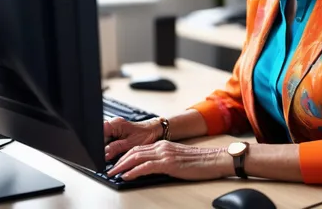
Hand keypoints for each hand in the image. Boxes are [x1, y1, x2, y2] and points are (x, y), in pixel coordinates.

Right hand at [104, 117, 161, 160]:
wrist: (155, 131)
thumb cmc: (146, 135)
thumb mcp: (130, 144)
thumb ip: (116, 148)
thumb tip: (104, 153)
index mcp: (116, 124)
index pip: (99, 132)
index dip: (97, 143)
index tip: (99, 153)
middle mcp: (114, 124)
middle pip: (100, 137)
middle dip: (101, 147)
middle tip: (108, 156)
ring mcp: (115, 128)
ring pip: (104, 140)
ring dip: (107, 148)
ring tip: (116, 151)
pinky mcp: (117, 133)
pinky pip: (109, 141)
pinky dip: (111, 147)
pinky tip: (117, 150)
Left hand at [107, 141, 232, 180]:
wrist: (213, 159)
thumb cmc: (197, 162)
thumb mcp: (176, 158)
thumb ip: (163, 160)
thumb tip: (148, 169)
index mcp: (163, 145)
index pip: (138, 148)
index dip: (124, 155)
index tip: (115, 163)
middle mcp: (162, 147)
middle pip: (134, 151)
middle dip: (119, 160)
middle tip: (109, 169)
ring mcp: (165, 154)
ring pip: (137, 157)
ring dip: (122, 165)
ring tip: (113, 172)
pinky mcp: (168, 163)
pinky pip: (146, 166)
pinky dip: (134, 171)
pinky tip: (127, 176)